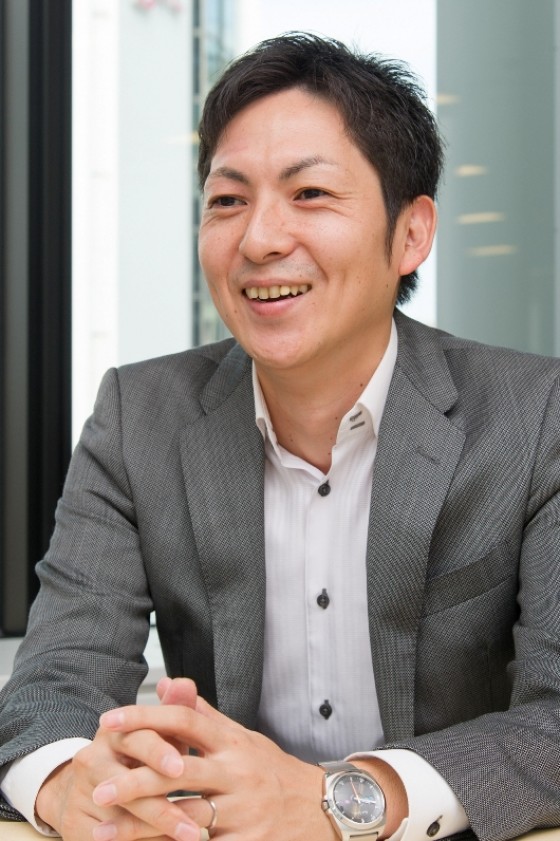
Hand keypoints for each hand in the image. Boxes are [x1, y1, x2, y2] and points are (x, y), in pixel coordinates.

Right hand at [35, 678, 197, 840]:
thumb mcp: (155, 735)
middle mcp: (93, 759)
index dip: (158, 753)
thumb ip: (172, 711)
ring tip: (191, 839)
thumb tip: (185, 682)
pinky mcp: (74, 826)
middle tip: (192, 825)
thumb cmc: (134, 759)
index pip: (136, 738)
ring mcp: (81, 794)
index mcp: (115, 733)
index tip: (181, 767)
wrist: (82, 790)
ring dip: (158, 833)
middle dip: (162, 808)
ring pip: (122, 818)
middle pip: (127, 784)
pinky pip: (111, 839)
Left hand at [91, 692, 336, 840]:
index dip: (145, 718)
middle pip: (178, 771)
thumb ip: (202, 714)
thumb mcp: (242, 738)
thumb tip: (166, 683)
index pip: (184, 719)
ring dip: (140, 827)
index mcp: (232, 742)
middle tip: (97, 788)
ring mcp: (244, 811)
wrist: (324, 809)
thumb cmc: (273, 771)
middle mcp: (237, 772)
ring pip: (184, 817)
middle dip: (133, 781)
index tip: (109, 721)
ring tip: (104, 831)